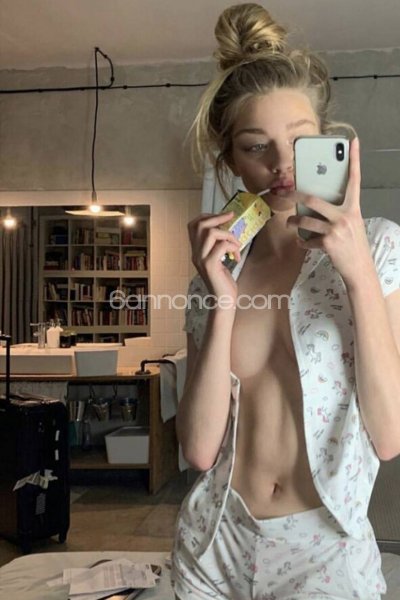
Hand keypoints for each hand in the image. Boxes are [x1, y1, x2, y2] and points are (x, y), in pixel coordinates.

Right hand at [188, 211, 240, 302]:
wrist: (223, 300)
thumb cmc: (223, 281)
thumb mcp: (219, 259)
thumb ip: (218, 246)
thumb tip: (228, 229)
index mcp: (196, 250)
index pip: (193, 225)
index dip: (207, 216)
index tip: (223, 216)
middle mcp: (195, 253)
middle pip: (200, 225)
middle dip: (218, 218)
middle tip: (231, 218)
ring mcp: (201, 259)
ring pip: (211, 233)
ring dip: (228, 234)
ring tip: (236, 245)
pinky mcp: (210, 265)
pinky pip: (221, 246)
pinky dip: (232, 246)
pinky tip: (236, 255)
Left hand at [286, 137, 371, 285]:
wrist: (359, 268)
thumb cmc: (354, 244)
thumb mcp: (352, 224)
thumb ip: (339, 212)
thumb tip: (317, 205)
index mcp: (353, 208)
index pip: (354, 180)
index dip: (354, 160)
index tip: (352, 142)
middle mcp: (345, 216)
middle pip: (314, 200)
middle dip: (296, 196)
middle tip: (286, 193)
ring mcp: (336, 229)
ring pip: (306, 220)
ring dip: (294, 222)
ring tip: (289, 223)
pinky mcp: (328, 243)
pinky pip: (308, 240)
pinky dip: (303, 242)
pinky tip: (302, 242)